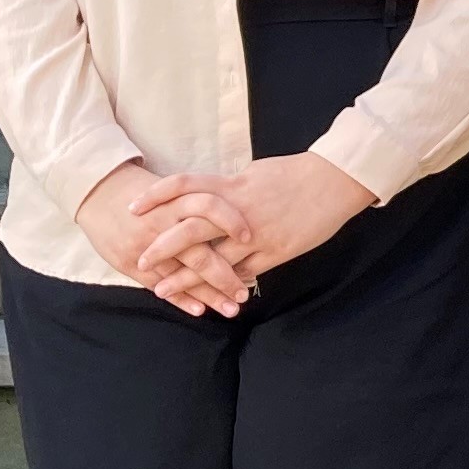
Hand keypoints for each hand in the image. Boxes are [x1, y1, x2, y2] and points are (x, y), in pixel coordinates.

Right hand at [78, 160, 251, 315]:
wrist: (97, 190)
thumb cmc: (142, 190)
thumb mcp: (171, 189)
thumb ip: (196, 204)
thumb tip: (235, 219)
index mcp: (174, 200)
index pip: (210, 208)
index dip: (232, 222)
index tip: (252, 239)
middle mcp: (161, 224)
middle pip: (200, 252)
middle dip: (226, 275)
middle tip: (245, 292)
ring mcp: (145, 246)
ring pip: (183, 274)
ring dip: (209, 294)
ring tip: (231, 308)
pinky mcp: (130, 262)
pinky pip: (159, 284)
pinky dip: (180, 299)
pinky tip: (199, 310)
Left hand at [132, 153, 374, 286]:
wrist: (335, 181)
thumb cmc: (296, 172)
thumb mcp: (255, 173)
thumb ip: (229, 187)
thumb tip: (209, 194)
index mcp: (232, 185)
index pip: (184, 186)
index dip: (156, 196)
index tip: (133, 207)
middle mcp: (238, 211)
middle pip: (190, 230)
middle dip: (162, 248)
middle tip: (140, 261)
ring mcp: (256, 235)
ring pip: (213, 261)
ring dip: (185, 278)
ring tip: (162, 290)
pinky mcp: (275, 252)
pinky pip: (244, 273)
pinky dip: (224, 285)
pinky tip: (209, 296)